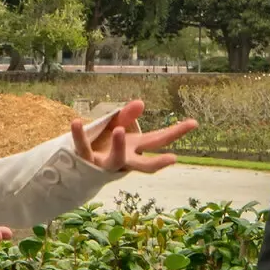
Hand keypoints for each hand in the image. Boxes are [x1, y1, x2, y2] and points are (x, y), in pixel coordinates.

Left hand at [70, 99, 197, 172]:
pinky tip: (76, 121)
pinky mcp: (86, 160)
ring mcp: (105, 163)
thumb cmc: (102, 144)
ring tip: (119, 130)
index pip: (159, 140)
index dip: (176, 132)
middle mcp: (124, 159)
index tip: (194, 123)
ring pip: (115, 160)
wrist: (77, 166)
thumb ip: (127, 116)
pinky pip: (82, 147)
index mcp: (135, 148)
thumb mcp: (117, 126)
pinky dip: (79, 134)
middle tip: (173, 159)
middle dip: (158, 162)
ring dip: (119, 146)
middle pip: (144, 164)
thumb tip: (141, 103)